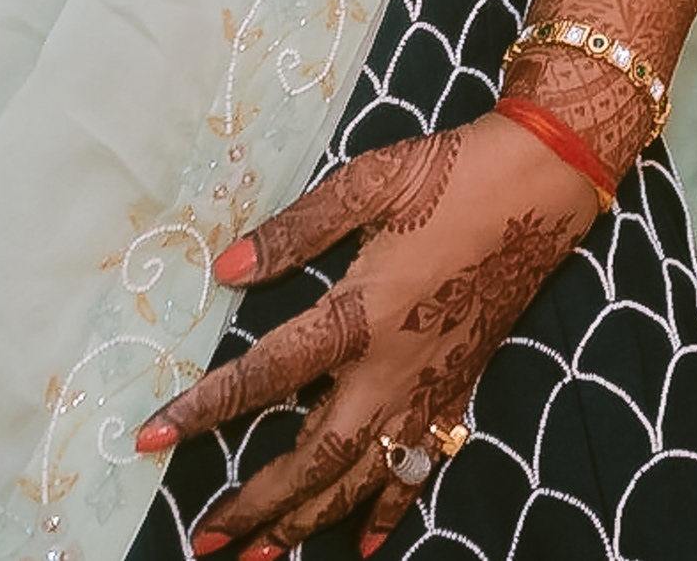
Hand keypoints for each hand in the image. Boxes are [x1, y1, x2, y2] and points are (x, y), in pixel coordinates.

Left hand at [136, 114, 596, 557]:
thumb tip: (227, 269)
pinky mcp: (457, 387)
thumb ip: (298, 229)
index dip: (206, 408)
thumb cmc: (453, 173)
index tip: (152, 435)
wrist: (544, 181)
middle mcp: (392, 365)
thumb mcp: (371, 181)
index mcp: (362, 313)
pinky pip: (421, 464)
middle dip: (259, 503)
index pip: (268, 373)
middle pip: (316, 455)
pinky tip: (361, 543)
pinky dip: (390, 509)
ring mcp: (428, 385)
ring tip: (260, 557)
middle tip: (207, 539)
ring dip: (308, 520)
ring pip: (362, 473)